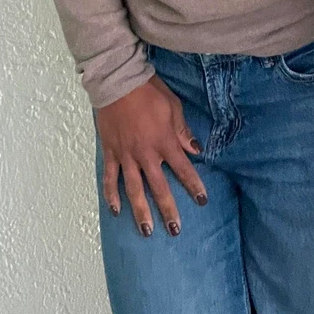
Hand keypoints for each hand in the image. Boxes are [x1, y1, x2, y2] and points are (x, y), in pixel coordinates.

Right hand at [97, 76, 205, 236]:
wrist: (118, 83)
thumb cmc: (149, 91)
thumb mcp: (173, 107)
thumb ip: (183, 131)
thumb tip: (196, 150)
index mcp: (164, 142)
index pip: (183, 169)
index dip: (194, 186)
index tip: (202, 201)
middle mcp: (146, 154)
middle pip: (159, 188)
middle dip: (168, 210)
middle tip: (175, 230)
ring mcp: (126, 156)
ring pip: (134, 190)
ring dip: (141, 212)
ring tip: (146, 231)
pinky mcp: (110, 152)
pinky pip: (111, 178)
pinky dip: (112, 195)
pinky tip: (116, 210)